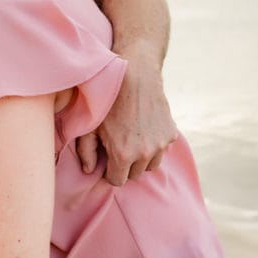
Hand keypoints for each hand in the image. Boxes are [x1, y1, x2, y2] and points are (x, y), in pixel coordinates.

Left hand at [77, 57, 177, 184]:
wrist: (135, 76)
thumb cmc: (107, 100)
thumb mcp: (89, 125)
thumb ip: (86, 151)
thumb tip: (89, 171)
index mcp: (123, 155)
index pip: (117, 181)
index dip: (109, 171)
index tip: (106, 160)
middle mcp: (145, 154)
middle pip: (134, 174)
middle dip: (125, 166)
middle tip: (118, 147)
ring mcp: (161, 145)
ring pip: (150, 165)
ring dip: (141, 158)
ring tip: (131, 139)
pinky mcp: (171, 134)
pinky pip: (162, 150)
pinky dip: (154, 145)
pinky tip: (143, 129)